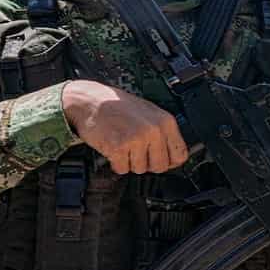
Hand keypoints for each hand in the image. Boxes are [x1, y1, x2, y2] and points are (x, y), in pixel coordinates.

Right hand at [61, 79, 189, 173]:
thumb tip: (174, 157)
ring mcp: (137, 139)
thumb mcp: (148, 113)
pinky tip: (113, 147)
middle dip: (147, 163)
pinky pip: (122, 169)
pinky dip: (115, 163)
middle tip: (135, 150)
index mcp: (165, 121)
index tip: (158, 158)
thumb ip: (163, 132)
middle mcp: (154, 130)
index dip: (168, 160)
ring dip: (129, 161)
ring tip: (122, 143)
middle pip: (160, 166)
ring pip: (140, 169)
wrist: (89, 100)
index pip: (180, 155)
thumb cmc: (117, 106)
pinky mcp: (119, 147)